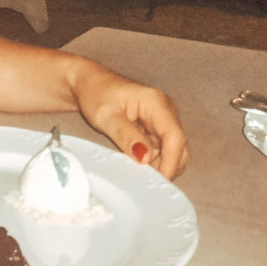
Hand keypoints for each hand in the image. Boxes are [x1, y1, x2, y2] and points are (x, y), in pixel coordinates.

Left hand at [70, 61, 188, 178]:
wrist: (87, 84)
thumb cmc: (95, 93)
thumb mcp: (105, 116)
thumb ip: (126, 136)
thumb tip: (145, 158)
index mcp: (156, 103)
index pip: (175, 137)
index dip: (171, 162)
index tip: (159, 182)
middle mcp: (165, 110)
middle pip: (179, 147)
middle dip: (166, 166)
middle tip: (145, 181)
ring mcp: (161, 120)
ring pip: (172, 152)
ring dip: (159, 165)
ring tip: (137, 171)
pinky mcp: (155, 129)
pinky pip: (162, 151)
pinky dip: (153, 162)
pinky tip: (137, 164)